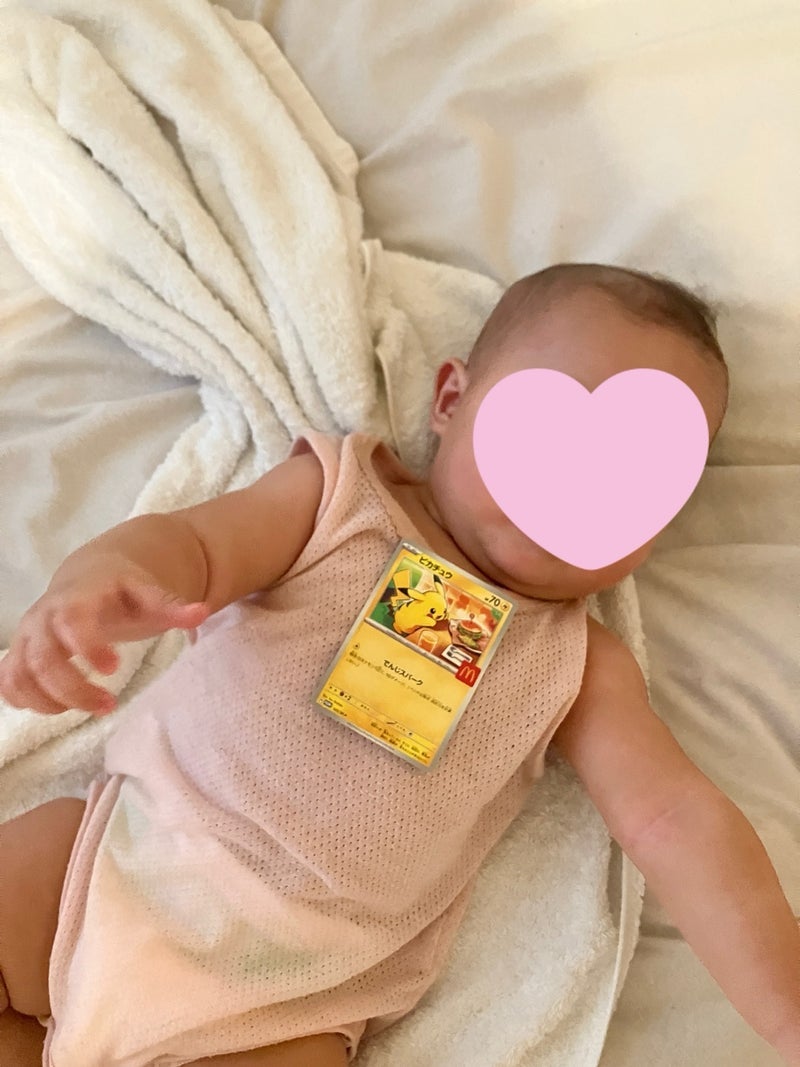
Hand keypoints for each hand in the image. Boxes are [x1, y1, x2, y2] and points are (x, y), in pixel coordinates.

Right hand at [0, 553, 209, 715]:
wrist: (88, 578)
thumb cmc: (121, 590)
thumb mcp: (147, 593)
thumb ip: (171, 606)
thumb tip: (203, 612)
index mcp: (77, 597)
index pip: (71, 621)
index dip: (87, 646)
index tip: (113, 668)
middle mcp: (44, 617)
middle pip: (43, 658)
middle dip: (73, 689)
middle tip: (108, 705)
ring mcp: (27, 637)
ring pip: (20, 674)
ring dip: (50, 701)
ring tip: (90, 708)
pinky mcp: (20, 654)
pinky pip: (8, 683)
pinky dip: (26, 701)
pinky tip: (59, 708)